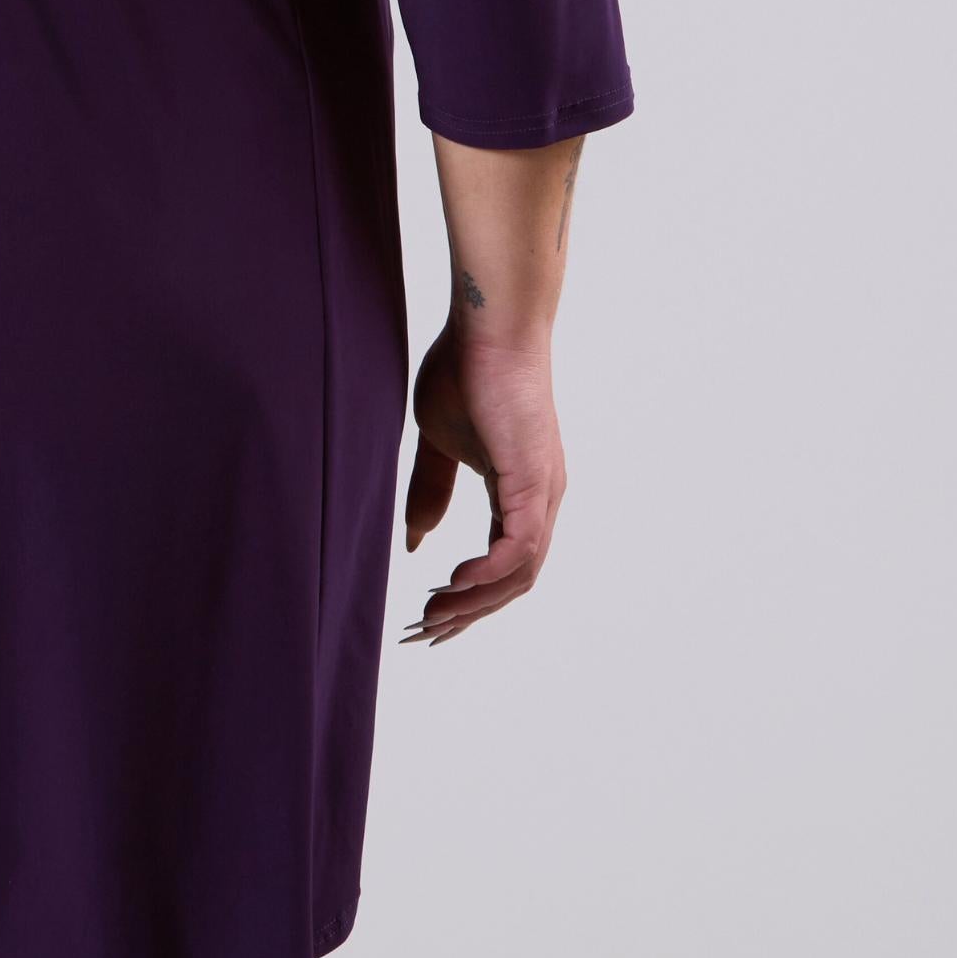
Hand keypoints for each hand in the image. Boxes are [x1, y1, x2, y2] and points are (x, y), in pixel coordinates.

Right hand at [401, 323, 566, 643]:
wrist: (488, 324)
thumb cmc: (464, 370)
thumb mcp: (436, 443)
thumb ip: (429, 492)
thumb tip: (413, 542)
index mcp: (520, 492)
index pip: (503, 565)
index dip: (468, 599)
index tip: (428, 620)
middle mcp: (541, 500)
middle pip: (514, 581)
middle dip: (468, 614)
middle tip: (423, 632)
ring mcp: (543, 492)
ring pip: (520, 573)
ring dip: (474, 602)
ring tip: (432, 614)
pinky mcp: (533, 480)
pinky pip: (519, 548)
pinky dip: (488, 573)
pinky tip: (451, 582)